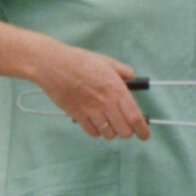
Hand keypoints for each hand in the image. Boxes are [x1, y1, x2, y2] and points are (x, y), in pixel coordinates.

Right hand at [29, 41, 148, 140]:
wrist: (51, 64)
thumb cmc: (78, 60)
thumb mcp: (106, 61)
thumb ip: (124, 71)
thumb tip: (134, 80)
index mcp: (116, 89)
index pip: (135, 118)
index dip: (143, 130)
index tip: (144, 134)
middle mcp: (105, 103)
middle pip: (125, 131)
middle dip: (127, 130)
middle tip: (123, 123)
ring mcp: (90, 111)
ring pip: (109, 134)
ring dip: (111, 130)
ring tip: (107, 120)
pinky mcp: (77, 115)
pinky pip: (93, 133)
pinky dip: (96, 130)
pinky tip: (94, 120)